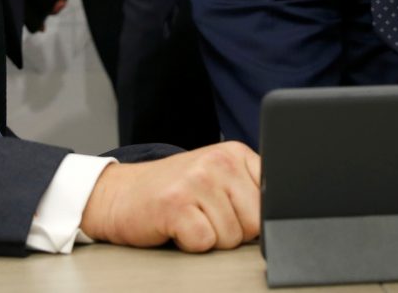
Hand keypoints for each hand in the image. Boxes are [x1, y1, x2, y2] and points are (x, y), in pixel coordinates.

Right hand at [81, 141, 260, 250]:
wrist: (118, 194)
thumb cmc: (172, 191)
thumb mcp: (216, 178)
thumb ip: (248, 189)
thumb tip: (278, 217)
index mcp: (234, 153)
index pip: (273, 195)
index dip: (255, 215)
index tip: (235, 212)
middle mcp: (218, 161)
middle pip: (255, 222)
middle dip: (233, 231)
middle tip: (205, 216)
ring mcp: (196, 181)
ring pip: (231, 236)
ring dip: (210, 238)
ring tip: (190, 218)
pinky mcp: (176, 205)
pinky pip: (205, 243)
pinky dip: (190, 244)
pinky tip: (176, 226)